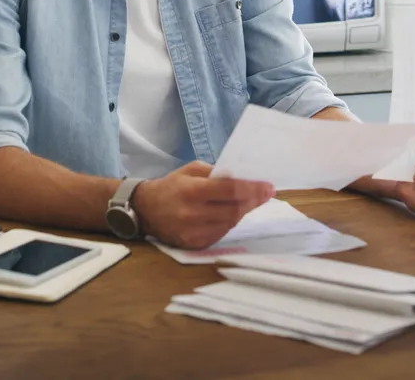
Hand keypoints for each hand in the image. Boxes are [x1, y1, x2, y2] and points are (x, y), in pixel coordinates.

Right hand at [132, 161, 273, 249]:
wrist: (145, 210)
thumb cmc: (171, 186)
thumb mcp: (191, 170)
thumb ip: (216, 173)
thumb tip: (243, 179)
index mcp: (191, 191)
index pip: (231, 191)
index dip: (253, 189)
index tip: (269, 187)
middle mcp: (192, 214)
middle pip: (234, 210)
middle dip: (253, 201)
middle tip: (266, 194)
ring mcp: (193, 232)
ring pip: (230, 223)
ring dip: (243, 212)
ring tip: (249, 202)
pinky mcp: (193, 245)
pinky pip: (220, 234)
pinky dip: (229, 223)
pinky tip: (230, 214)